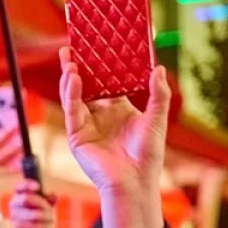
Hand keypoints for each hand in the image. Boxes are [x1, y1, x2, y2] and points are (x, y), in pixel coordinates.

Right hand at [8, 179, 57, 227]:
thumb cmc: (39, 217)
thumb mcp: (45, 206)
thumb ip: (49, 200)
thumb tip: (54, 196)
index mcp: (18, 198)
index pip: (19, 187)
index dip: (27, 185)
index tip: (38, 186)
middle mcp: (13, 208)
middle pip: (27, 198)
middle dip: (43, 204)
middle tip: (52, 213)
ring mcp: (16, 221)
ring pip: (36, 214)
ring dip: (49, 219)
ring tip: (51, 223)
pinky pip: (40, 227)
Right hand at [59, 47, 171, 227]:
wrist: (135, 181)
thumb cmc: (147, 155)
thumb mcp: (157, 118)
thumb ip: (158, 94)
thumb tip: (157, 68)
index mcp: (117, 110)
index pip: (106, 82)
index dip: (101, 65)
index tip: (98, 46)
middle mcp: (100, 115)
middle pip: (86, 86)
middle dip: (78, 67)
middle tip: (73, 46)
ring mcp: (86, 126)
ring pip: (75, 96)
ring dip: (70, 77)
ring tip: (69, 58)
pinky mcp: (77, 136)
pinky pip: (72, 111)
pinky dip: (71, 94)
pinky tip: (73, 79)